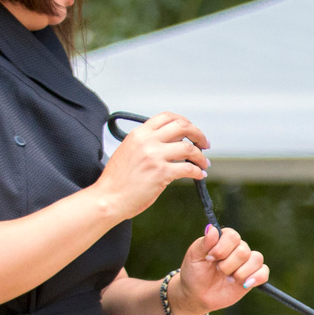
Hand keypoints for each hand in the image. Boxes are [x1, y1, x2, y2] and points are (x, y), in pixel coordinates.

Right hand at [92, 111, 210, 221]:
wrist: (108, 198)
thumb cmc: (117, 180)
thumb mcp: (128, 151)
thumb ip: (147, 143)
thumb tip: (171, 143)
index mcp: (139, 134)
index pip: (167, 117)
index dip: (184, 122)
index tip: (191, 130)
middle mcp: (147, 141)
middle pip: (182, 127)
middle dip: (198, 134)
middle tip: (205, 144)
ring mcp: (155, 156)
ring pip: (188, 148)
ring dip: (201, 156)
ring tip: (204, 163)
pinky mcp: (161, 173)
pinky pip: (188, 168)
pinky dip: (198, 171)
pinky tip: (199, 175)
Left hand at [176, 225, 268, 312]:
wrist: (197, 295)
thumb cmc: (195, 273)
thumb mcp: (194, 257)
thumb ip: (204, 243)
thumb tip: (212, 228)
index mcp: (224, 240)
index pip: (233, 236)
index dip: (222, 249)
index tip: (209, 258)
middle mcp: (238, 249)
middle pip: (243, 251)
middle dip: (228, 265)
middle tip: (218, 270)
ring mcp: (247, 263)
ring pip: (256, 259)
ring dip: (240, 273)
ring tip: (229, 280)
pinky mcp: (253, 277)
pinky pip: (264, 272)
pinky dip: (256, 278)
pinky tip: (243, 284)